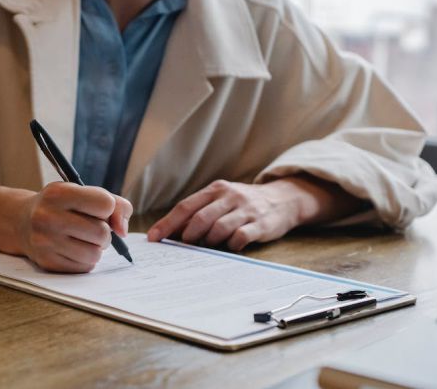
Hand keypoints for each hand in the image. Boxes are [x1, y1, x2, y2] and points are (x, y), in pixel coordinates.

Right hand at [0, 182, 131, 272]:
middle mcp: (48, 217)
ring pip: (95, 254)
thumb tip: (123, 231)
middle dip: (104, 232)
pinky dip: (85, 260)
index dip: (108, 208)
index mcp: (59, 193)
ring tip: (84, 239)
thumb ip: (114, 204)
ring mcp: (45, 241)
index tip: (97, 210)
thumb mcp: (82, 192)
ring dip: (96, 248)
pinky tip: (74, 249)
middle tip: (92, 228)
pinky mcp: (47, 262)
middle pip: (102, 233)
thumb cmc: (60, 206)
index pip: (105, 204)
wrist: (20, 221)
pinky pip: (84, 267)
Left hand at [147, 177, 364, 250]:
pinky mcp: (261, 224)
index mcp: (215, 190)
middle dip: (187, 236)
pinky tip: (229, 247)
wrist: (283, 199)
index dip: (167, 223)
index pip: (185, 207)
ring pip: (219, 228)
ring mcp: (246, 210)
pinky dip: (230, 245)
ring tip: (207, 247)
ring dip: (208, 242)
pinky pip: (240, 237)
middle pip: (200, 218)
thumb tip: (170, 232)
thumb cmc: (243, 204)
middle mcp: (229, 196)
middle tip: (182, 247)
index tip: (153, 238)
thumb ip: (199, 212)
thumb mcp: (221, 200)